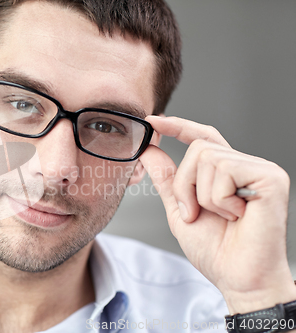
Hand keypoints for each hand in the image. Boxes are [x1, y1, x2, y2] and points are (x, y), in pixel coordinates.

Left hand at [139, 115, 295, 313]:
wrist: (238, 278)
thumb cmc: (215, 250)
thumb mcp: (180, 209)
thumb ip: (166, 179)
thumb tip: (148, 151)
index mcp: (225, 173)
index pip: (202, 138)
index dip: (178, 127)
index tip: (153, 121)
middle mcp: (244, 166)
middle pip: (198, 149)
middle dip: (184, 185)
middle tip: (195, 213)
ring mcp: (260, 169)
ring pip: (206, 157)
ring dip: (201, 195)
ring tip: (222, 217)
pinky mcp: (270, 177)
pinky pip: (224, 170)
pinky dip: (219, 199)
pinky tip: (237, 216)